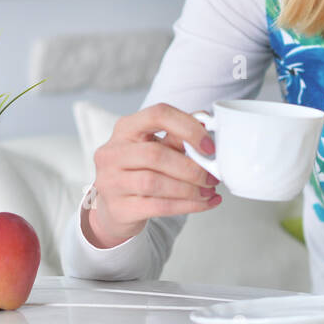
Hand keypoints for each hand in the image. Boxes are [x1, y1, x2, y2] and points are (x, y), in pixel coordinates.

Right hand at [83, 103, 222, 247]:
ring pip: (155, 183)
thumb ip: (177, 137)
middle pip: (156, 154)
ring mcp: (111, 181)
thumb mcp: (153, 148)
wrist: (112, 208)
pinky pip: (158, 207)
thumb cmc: (137, 172)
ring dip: (190, 189)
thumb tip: (207, 128)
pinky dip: (186, 206)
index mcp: (125, 129)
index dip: (188, 127)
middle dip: (191, 168)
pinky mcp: (118, 208)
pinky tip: (202, 204)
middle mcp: (112, 153)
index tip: (209, 146)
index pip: (157, 115)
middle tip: (212, 176)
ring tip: (208, 191)